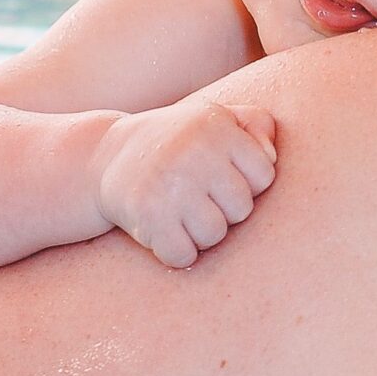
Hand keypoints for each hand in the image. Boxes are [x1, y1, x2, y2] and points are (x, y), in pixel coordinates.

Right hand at [95, 100, 278, 268]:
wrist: (105, 154)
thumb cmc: (179, 141)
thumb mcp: (217, 119)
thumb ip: (257, 125)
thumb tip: (271, 157)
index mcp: (217, 127)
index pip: (264, 176)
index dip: (247, 183)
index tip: (222, 177)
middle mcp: (195, 153)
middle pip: (242, 210)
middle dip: (224, 210)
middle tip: (198, 197)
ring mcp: (170, 185)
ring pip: (214, 235)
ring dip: (200, 234)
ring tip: (182, 213)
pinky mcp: (146, 214)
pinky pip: (183, 255)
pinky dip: (176, 253)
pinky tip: (165, 231)